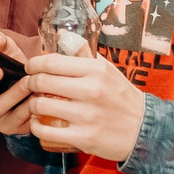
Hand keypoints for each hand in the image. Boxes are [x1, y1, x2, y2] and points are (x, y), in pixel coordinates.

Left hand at [18, 51, 147, 162]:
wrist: (144, 130)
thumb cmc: (122, 97)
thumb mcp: (108, 71)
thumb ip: (84, 54)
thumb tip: (61, 36)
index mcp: (96, 70)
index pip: (53, 62)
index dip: (34, 64)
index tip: (30, 67)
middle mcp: (91, 90)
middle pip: (42, 81)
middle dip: (30, 83)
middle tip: (30, 86)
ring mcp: (87, 115)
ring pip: (40, 105)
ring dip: (31, 105)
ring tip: (35, 105)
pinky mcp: (84, 137)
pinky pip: (46, 131)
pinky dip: (36, 127)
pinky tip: (39, 123)